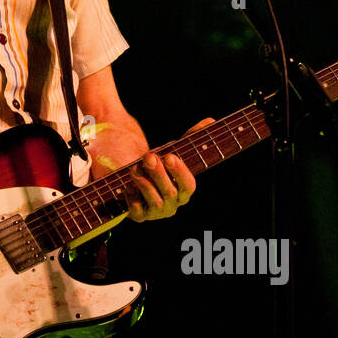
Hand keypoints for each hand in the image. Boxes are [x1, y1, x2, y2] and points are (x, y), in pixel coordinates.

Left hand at [99, 118, 214, 221]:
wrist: (136, 182)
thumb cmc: (160, 166)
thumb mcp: (173, 151)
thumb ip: (192, 137)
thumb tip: (211, 120)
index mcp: (184, 190)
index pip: (189, 185)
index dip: (180, 171)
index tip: (169, 156)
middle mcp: (173, 204)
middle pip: (171, 192)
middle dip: (159, 174)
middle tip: (148, 157)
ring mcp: (156, 212)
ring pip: (155, 202)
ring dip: (144, 184)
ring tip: (134, 168)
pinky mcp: (140, 217)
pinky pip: (137, 212)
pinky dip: (132, 199)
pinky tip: (126, 187)